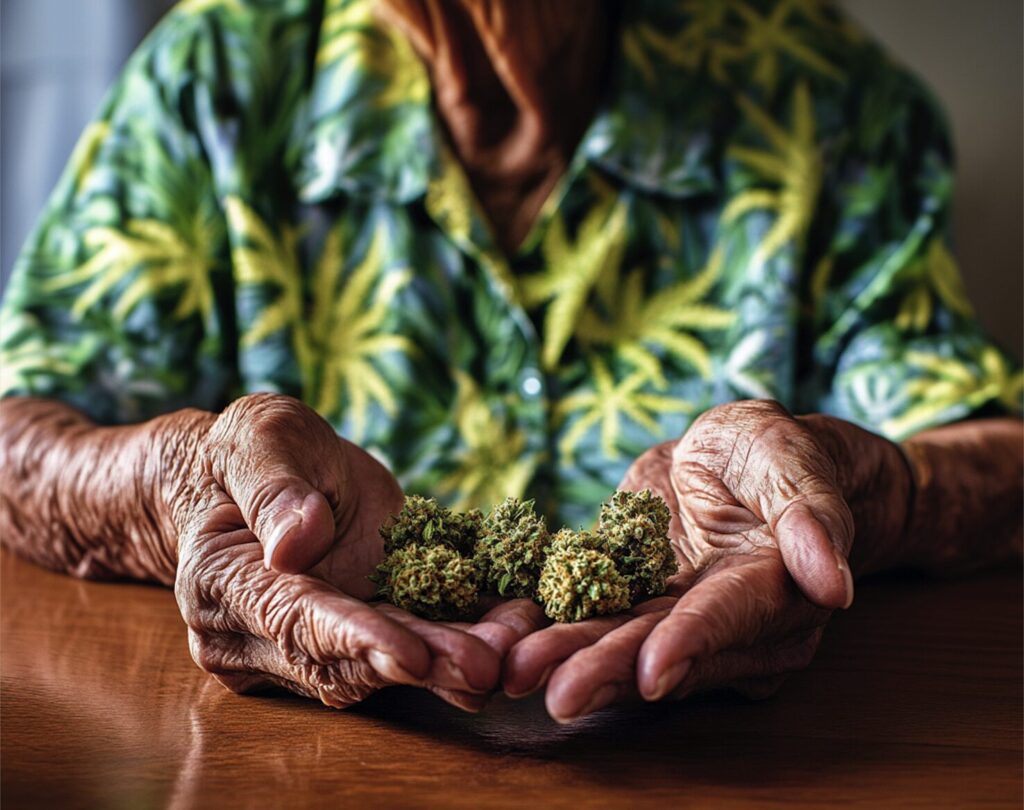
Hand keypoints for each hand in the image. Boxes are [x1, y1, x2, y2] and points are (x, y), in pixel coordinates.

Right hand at [166, 393, 542, 709]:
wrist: (254, 474)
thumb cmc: (250, 449)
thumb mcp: (257, 439)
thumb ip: (273, 489)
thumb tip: (295, 544)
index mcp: (224, 582)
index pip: (292, 619)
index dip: (354, 639)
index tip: (411, 655)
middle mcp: (256, 633)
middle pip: (342, 660)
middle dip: (418, 663)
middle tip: (484, 665)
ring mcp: (304, 642)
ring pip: (378, 665)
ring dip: (445, 664)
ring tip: (507, 654)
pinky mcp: (349, 634)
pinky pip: (403, 643)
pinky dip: (454, 641)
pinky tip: (505, 634)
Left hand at [503, 400, 912, 720]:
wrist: (738, 461)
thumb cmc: (774, 452)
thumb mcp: (791, 459)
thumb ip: (810, 516)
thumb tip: (832, 583)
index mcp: (774, 588)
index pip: (732, 618)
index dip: (693, 642)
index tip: (653, 670)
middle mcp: (727, 623)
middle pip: (665, 649)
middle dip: (611, 671)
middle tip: (559, 693)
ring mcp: (676, 619)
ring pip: (622, 643)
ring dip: (571, 660)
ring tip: (518, 673)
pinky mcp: (636, 605)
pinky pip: (592, 617)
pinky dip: (552, 630)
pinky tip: (510, 642)